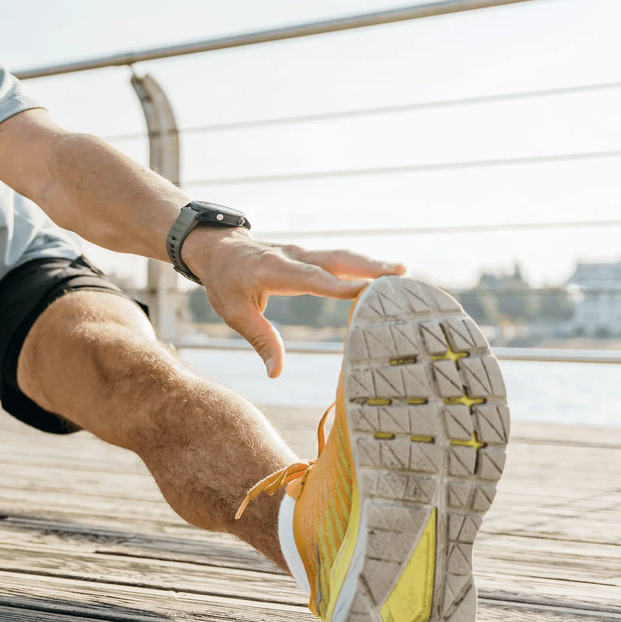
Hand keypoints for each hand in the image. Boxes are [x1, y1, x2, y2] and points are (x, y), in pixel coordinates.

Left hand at [185, 229, 403, 378]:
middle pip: (335, 260)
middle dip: (368, 267)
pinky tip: (383, 275)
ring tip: (402, 273)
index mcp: (275, 270)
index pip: (312, 278)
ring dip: (370, 263)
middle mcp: (294, 257)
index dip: (340, 286)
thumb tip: (276, 373)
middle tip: (400, 275)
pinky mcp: (308, 257)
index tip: (369, 291)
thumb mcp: (234, 313)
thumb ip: (260, 340)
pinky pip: (337, 260)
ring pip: (340, 256)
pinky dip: (361, 265)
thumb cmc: (225, 282)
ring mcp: (303, 254)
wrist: (218, 248)